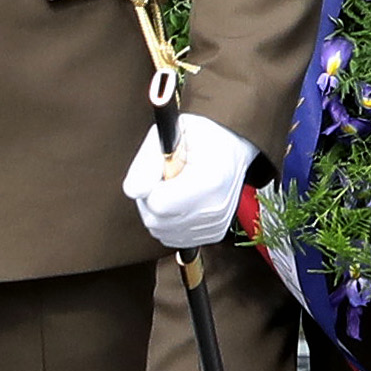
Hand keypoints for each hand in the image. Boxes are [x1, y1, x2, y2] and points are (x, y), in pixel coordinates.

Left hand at [127, 112, 258, 249]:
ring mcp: (216, 223)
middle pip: (156, 220)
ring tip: (173, 189)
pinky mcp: (214, 233)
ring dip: (158, 211)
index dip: (149, 186)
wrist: (237, 151)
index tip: (160, 171)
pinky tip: (181, 202)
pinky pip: (174, 237)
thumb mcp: (175, 133)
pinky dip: (171, 222)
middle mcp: (215, 207)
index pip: (157, 203)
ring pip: (161, 230)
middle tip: (164, 178)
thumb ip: (147, 161)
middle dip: (150, 199)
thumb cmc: (206, 138)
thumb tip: (132, 191)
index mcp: (210, 181)